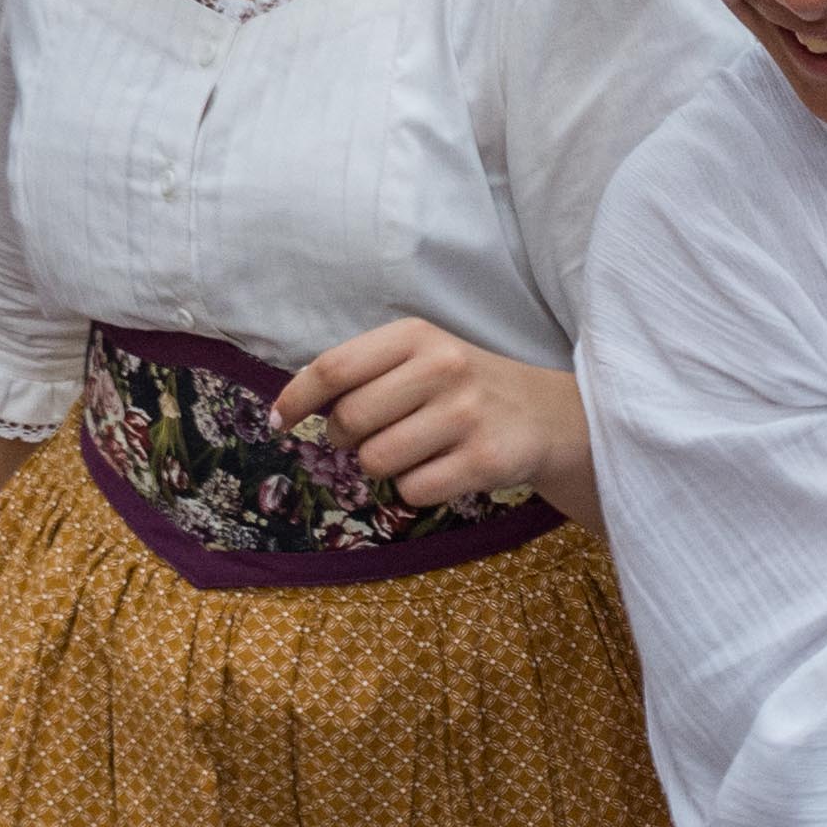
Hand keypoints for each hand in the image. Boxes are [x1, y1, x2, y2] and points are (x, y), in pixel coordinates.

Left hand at [271, 318, 592, 509]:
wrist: (546, 415)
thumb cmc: (460, 387)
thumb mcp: (418, 358)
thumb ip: (361, 373)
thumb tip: (290, 409)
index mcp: (415, 336)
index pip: (334, 368)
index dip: (297, 399)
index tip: (280, 422)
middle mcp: (441, 367)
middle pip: (349, 420)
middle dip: (347, 439)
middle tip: (371, 436)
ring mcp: (466, 414)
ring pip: (376, 462)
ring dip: (383, 466)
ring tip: (415, 450)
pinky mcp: (485, 460)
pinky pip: (412, 490)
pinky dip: (416, 488)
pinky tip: (442, 468)